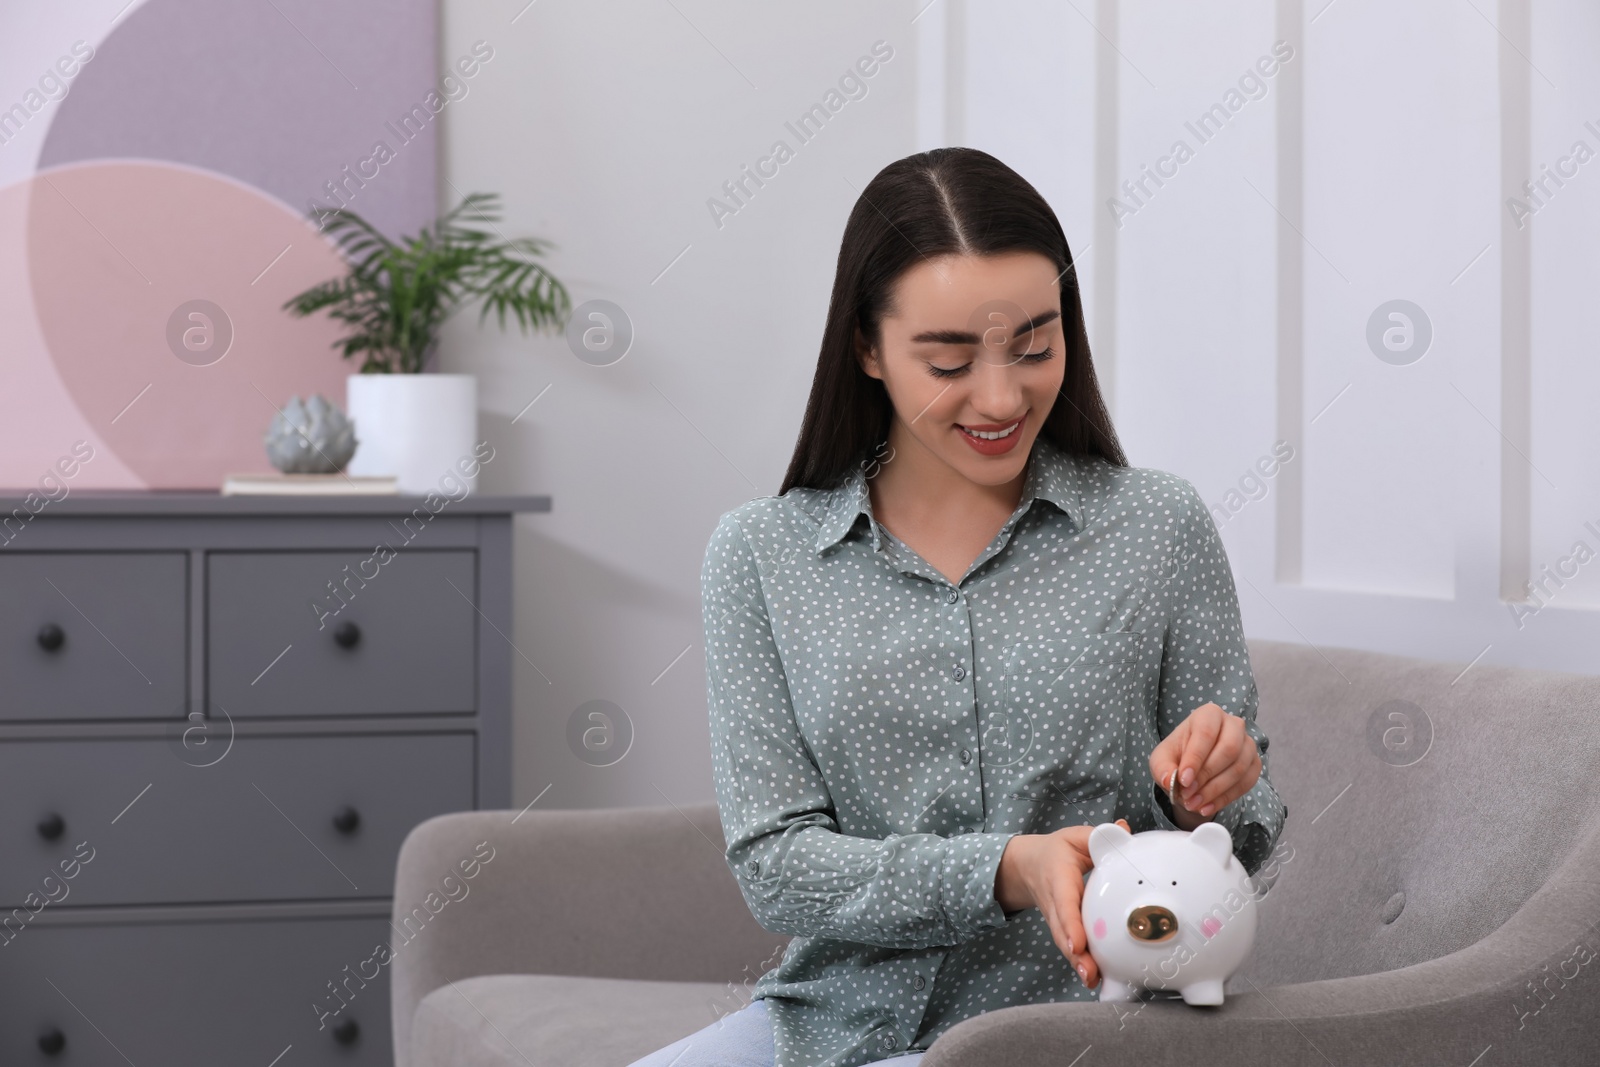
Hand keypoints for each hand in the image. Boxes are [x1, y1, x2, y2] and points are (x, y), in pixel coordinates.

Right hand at [994, 818, 1130, 988]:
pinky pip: (1070, 947)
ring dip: (1078, 964)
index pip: (1064, 903)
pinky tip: (1095, 979)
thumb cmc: (1056, 852)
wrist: (1026, 866)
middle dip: (1075, 955)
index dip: (1071, 924)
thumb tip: (1124, 830)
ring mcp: (1057, 919)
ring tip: (1093, 980)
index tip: (1078, 944)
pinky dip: (1080, 963)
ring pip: (1065, 944)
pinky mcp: (1062, 930)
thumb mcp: (1074, 838)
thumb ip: (1098, 837)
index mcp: (1059, 878)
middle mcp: (1055, 903)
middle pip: (1063, 932)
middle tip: (1090, 974)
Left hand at [1149, 702, 1261, 823]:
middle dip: (1207, 776)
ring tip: (1194, 804)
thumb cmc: (1178, 756)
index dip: (1195, 758)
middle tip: (1188, 795)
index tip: (1183, 780)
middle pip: (1228, 750)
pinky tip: (1206, 807)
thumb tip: (1169, 780)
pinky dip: (1225, 799)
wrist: (1195, 768)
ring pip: (1238, 768)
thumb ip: (1163, 768)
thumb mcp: (1162, 759)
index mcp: (1208, 715)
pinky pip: (1246, 783)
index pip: (1206, 733)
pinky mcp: (1255, 764)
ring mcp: (1248, 744)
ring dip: (1215, 791)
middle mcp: (1233, 725)